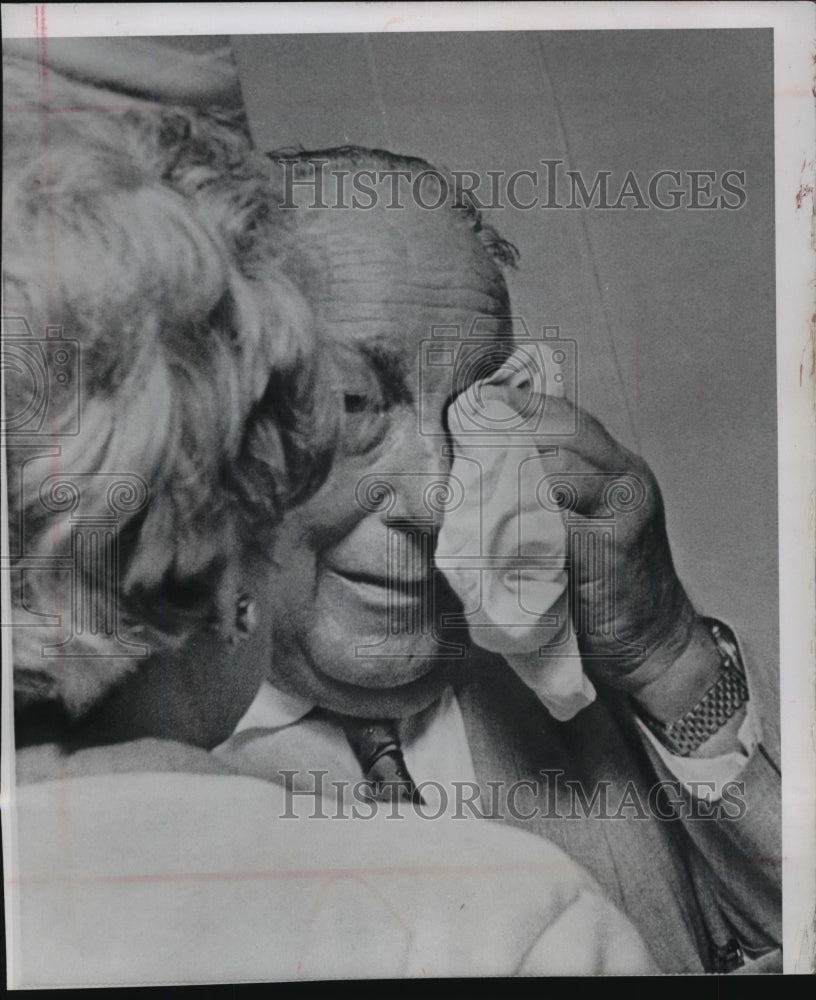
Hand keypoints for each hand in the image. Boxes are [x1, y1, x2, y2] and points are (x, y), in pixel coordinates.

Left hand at [481, 384, 700, 697]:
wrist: (653, 646)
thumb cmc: (602, 589)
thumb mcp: (582, 526)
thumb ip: (547, 495)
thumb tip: (473, 472)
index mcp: (619, 466)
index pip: (567, 417)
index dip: (520, 407)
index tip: (475, 404)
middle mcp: (628, 478)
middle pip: (561, 436)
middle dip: (508, 438)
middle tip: (462, 449)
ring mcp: (625, 511)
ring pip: (558, 473)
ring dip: (509, 481)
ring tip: (471, 494)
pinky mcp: (613, 549)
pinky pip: (557, 524)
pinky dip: (519, 526)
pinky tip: (492, 535)